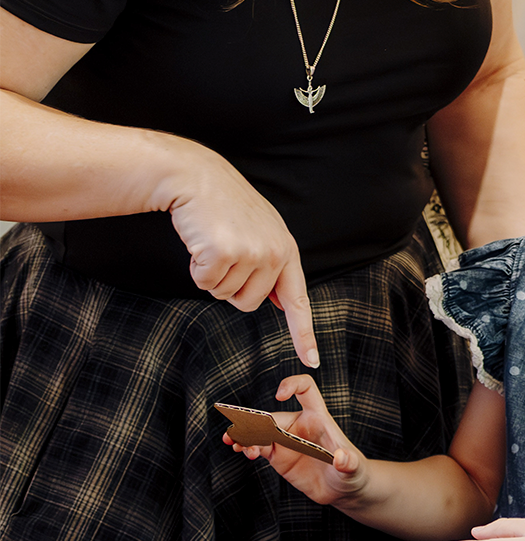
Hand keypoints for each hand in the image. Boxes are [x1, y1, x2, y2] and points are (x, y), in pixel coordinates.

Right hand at [160, 144, 318, 364]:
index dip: (303, 333)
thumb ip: (273, 265)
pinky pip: (205, 284)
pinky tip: (201, 242)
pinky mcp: (224, 253)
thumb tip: (280, 302)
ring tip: (214, 242)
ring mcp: (251, 253)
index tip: (311, 361)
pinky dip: (196, 268)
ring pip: (224, 294)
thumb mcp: (262, 233)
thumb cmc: (227, 209)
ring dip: (212, 274)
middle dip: (230, 286)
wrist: (199, 179)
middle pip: (248, 303)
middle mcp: (275, 254)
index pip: (298, 300)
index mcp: (287, 251)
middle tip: (225, 253)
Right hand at [224, 374, 367, 504]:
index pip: (306, 390)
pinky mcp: (278, 455)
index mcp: (318, 418)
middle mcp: (299, 425)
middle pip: (273, 416)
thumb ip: (349, 463)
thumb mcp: (354, 468)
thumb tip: (341, 458)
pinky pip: (258, 446)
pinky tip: (241, 450)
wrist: (343, 489)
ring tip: (234, 443)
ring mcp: (286, 440)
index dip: (292, 385)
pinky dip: (246, 446)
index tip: (279, 395)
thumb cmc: (353, 471)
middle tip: (240, 433)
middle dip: (254, 421)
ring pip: (260, 431)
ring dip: (245, 434)